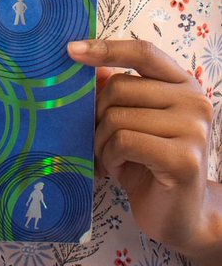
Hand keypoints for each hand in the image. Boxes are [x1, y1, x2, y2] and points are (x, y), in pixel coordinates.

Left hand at [67, 38, 215, 260]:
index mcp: (183, 84)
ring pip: (118, 117)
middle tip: (98, 139)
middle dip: (97, 115)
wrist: (179, 217)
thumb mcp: (130, 122)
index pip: (143, 52)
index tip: (71, 50)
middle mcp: (194, 101)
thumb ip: (117, 92)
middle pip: (121, 87)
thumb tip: (87, 63)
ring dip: (102, 141)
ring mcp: (193, 129)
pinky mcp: (184, 159)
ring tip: (109, 158)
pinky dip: (110, 157)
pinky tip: (117, 169)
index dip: (106, 48)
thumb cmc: (149, 165)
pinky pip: (124, 142)